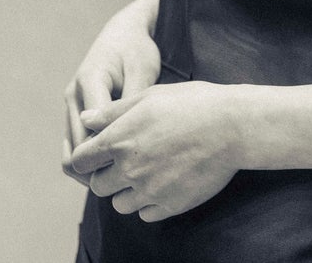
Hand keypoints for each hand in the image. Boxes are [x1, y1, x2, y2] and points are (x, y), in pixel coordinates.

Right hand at [63, 0, 160, 186]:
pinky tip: (112, 168)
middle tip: (129, 184)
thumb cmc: (137, 50)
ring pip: (70, 154)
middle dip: (98, 170)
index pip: (92, 133)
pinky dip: (87, 162)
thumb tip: (131, 140)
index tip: (135, 169)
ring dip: (90, 170)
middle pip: (75, 150)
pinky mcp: (74, 114)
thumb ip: (133, 104)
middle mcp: (73, 96)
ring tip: (120, 179)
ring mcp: (70, 106)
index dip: (109, 156)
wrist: (123, 33)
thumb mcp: (142, 71)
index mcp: (89, 82)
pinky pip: (73, 148)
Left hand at [70, 82, 241, 220]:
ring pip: (120, 204)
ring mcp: (149, 191)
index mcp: (119, 139)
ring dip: (127, 190)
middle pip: (98, 186)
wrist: (232, 126)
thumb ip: (112, 111)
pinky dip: (150, 202)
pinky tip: (165, 181)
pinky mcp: (169, 206)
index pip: (80, 161)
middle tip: (129, 158)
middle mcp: (129, 169)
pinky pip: (145, 214)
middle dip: (107, 174)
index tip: (99, 152)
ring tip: (149, 170)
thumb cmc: (192, 103)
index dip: (87, 156)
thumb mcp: (150, 96)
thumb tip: (86, 118)